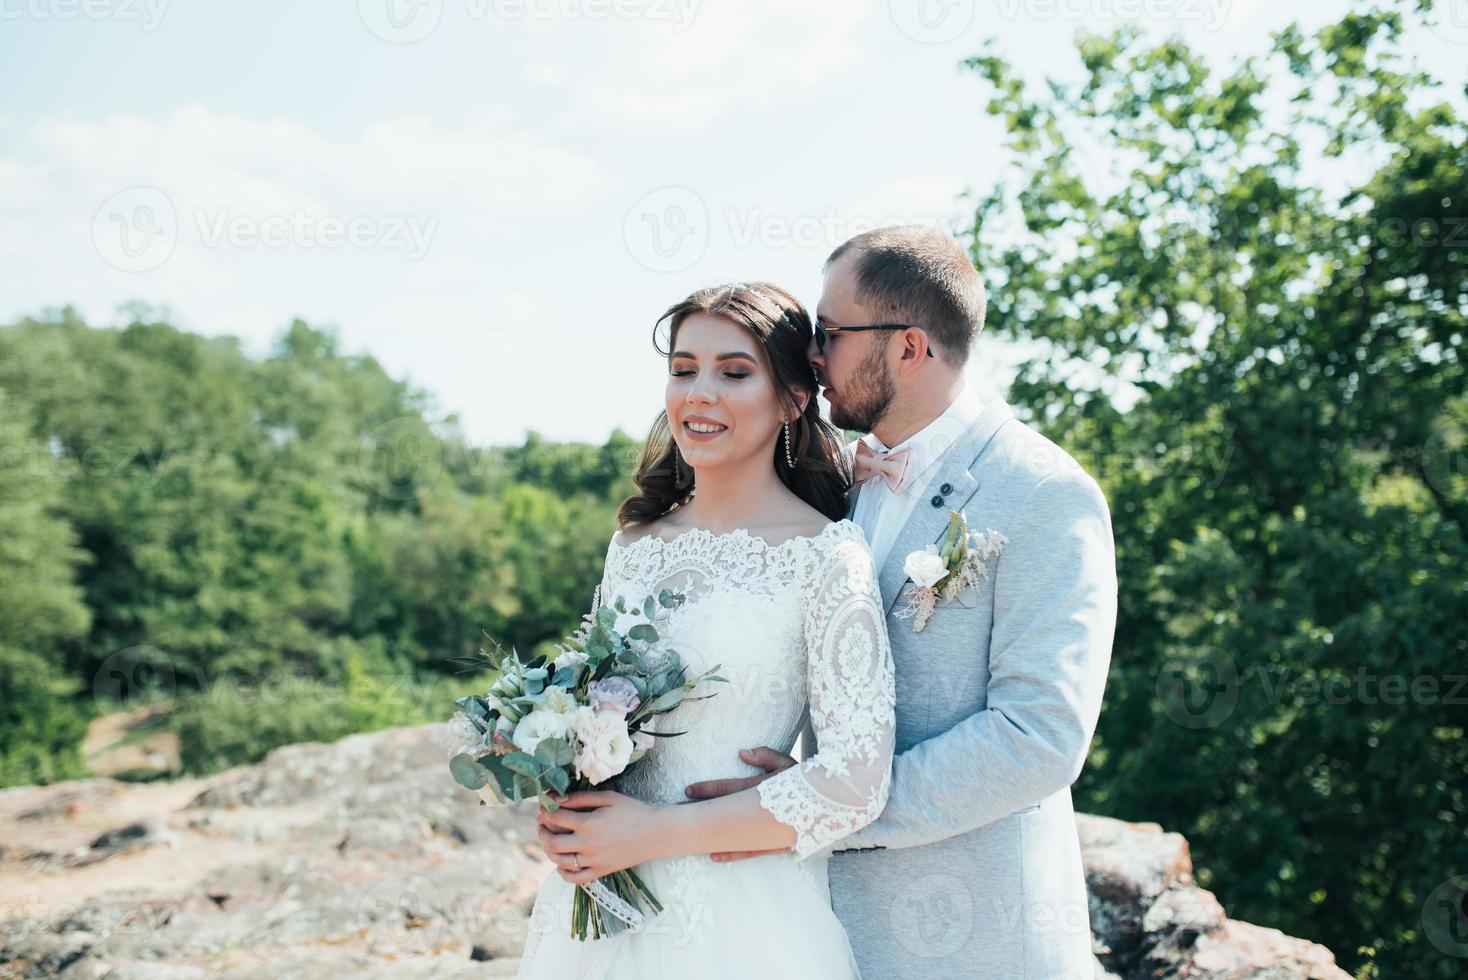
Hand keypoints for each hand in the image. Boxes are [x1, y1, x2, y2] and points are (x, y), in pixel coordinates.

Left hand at [536, 790, 669, 885]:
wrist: (655, 833)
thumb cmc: (632, 811)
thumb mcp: (607, 797)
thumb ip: (580, 798)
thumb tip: (556, 799)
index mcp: (588, 824)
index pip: (554, 818)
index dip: (545, 809)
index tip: (545, 805)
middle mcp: (587, 845)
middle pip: (550, 842)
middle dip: (541, 829)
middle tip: (543, 822)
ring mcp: (592, 862)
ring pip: (558, 861)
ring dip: (548, 849)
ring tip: (550, 838)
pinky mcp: (600, 872)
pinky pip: (574, 879)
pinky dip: (563, 872)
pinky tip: (562, 861)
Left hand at [682, 746, 797, 863]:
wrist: (836, 802)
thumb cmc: (808, 779)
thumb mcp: (788, 763)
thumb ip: (765, 756)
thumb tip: (742, 752)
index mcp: (762, 788)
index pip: (728, 788)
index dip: (707, 789)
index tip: (688, 790)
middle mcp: (762, 811)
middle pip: (724, 811)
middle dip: (702, 811)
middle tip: (679, 812)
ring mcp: (768, 831)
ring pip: (733, 834)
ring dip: (712, 834)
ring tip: (691, 837)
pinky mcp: (776, 845)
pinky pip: (751, 851)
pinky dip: (733, 853)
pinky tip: (715, 856)